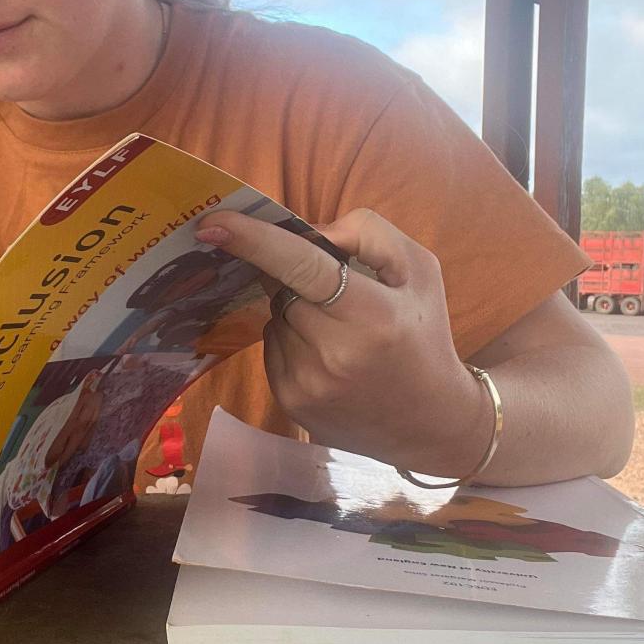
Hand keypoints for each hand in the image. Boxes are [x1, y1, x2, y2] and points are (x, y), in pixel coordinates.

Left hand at [195, 208, 492, 476]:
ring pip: (275, 318)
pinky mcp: (291, 403)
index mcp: (374, 314)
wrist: (430, 422)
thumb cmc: (423, 334)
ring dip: (297, 313)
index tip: (213, 222)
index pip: (303, 266)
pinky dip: (291, 340)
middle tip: (339, 296)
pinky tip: (327, 355)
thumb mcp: (418, 270)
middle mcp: (336, 353)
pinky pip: (272, 347)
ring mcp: (308, 383)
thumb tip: (306, 232)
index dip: (255, 240)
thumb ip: (367, 233)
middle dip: (299, 280)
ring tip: (341, 333)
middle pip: (284, 289)